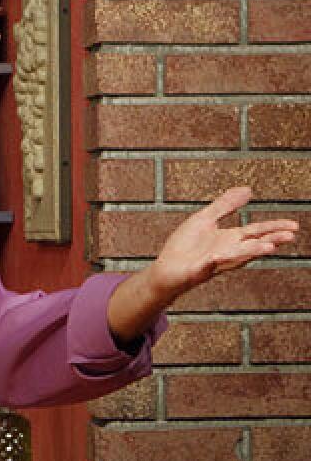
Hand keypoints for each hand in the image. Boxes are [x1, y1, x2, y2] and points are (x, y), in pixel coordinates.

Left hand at [107, 187, 297, 344]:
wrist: (166, 268)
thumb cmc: (185, 246)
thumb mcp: (205, 219)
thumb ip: (225, 205)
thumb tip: (248, 189)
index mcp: (230, 239)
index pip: (256, 232)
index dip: (275, 228)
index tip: (294, 226)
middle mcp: (227, 251)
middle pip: (253, 245)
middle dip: (271, 240)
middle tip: (290, 236)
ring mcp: (214, 262)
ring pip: (236, 256)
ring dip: (251, 252)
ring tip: (269, 247)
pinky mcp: (198, 270)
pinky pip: (208, 265)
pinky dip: (215, 260)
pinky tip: (218, 255)